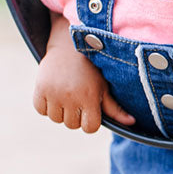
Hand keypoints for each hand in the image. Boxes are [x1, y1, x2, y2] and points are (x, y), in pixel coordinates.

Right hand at [33, 13, 134, 132]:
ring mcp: (53, 93)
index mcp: (89, 97)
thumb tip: (132, 123)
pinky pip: (40, 109)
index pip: (90, 128)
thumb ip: (116, 108)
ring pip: (56, 119)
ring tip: (67, 91)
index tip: (90, 108)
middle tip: (78, 95)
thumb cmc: (91, 68)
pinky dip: (45, 103)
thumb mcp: (104, 86)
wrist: (69, 45)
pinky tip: (54, 90)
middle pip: (72, 125)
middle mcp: (70, 96)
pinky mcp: (40, 89)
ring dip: (60, 109)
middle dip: (76, 114)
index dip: (91, 120)